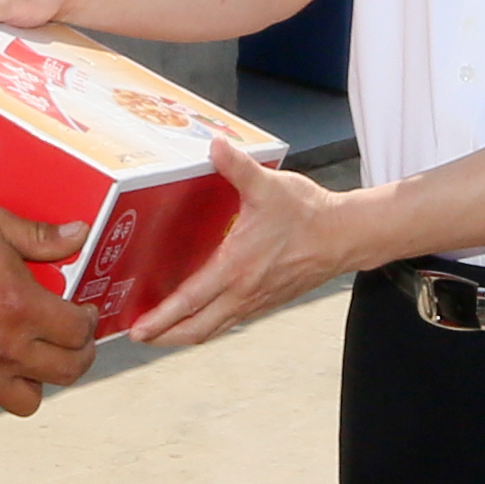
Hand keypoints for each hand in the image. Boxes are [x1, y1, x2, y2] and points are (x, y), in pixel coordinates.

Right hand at [0, 207, 98, 415]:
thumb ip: (41, 235)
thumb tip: (80, 234)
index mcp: (20, 307)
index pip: (78, 332)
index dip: (89, 324)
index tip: (84, 313)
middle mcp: (5, 346)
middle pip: (67, 372)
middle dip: (80, 356)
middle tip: (74, 339)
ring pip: (30, 399)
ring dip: (42, 380)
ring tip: (38, 357)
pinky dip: (2, 380)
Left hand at [132, 141, 352, 346]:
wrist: (345, 235)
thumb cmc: (309, 214)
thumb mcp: (268, 186)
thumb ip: (238, 167)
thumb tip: (215, 146)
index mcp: (236, 268)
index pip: (190, 301)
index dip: (161, 319)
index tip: (138, 330)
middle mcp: (243, 291)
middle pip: (197, 329)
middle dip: (165, 337)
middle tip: (140, 335)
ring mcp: (256, 301)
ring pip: (213, 329)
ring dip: (186, 333)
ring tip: (163, 331)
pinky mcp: (267, 301)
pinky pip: (230, 321)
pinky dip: (208, 323)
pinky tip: (201, 312)